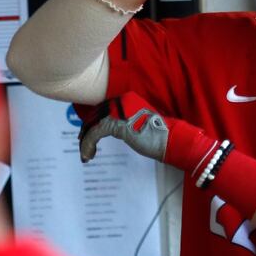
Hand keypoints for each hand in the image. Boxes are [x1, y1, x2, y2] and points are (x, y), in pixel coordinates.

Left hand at [79, 93, 217, 171]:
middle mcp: (120, 101)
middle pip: (94, 115)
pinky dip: (88, 145)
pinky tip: (88, 155)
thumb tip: (108, 128)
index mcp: (125, 99)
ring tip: (86, 154)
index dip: (91, 123)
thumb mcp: (136, 124)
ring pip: (92, 124)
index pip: (101, 109)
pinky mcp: (117, 124)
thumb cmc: (157, 135)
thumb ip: (123, 122)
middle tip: (84, 146)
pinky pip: (94, 133)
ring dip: (85, 141)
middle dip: (86, 132)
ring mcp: (118, 112)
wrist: (171, 140)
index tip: (86, 135)